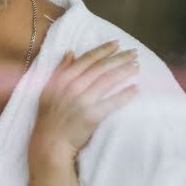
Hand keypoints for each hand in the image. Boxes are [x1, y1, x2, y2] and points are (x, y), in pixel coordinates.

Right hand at [30, 41, 138, 165]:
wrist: (49, 142)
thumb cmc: (48, 117)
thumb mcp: (48, 90)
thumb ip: (59, 70)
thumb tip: (71, 52)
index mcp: (62, 79)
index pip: (87, 59)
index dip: (104, 50)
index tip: (117, 43)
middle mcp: (72, 88)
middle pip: (101, 68)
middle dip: (119, 58)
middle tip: (134, 52)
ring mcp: (82, 102)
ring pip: (108, 81)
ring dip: (125, 71)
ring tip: (137, 66)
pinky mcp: (91, 116)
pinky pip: (112, 102)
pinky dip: (125, 95)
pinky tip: (136, 88)